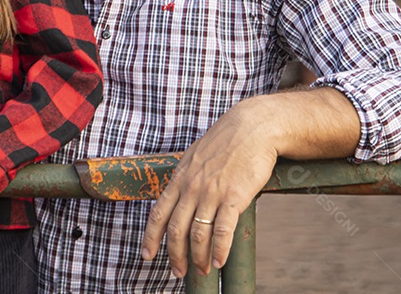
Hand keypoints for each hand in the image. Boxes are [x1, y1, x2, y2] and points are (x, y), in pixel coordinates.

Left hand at [141, 101, 276, 278]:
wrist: (253, 127)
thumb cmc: (227, 141)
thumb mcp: (196, 156)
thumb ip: (186, 177)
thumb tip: (179, 195)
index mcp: (180, 178)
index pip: (158, 213)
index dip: (151, 238)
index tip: (147, 255)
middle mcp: (192, 187)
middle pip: (176, 230)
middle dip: (175, 256)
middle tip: (178, 272)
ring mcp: (212, 192)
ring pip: (198, 234)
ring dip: (198, 257)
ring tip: (203, 270)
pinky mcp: (234, 197)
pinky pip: (223, 231)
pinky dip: (220, 250)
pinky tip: (220, 260)